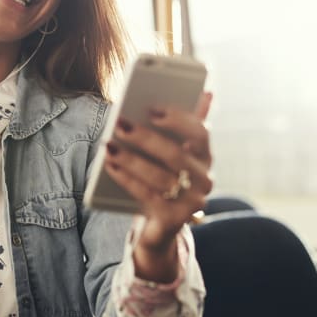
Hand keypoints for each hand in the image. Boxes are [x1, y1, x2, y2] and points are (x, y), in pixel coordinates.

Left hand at [103, 92, 212, 277]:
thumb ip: (182, 124)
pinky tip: (110, 165)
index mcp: (205, 156)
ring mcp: (192, 201)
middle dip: (146, 138)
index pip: (200, 133)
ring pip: (161, 178)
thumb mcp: (173, 150)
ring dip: (132, 160)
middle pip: (176, 155)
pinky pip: (148, 196)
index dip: (178, 120)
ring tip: (110, 145)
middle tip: (120, 124)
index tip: (152, 109)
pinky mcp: (174, 219)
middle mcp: (204, 179)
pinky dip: (127, 179)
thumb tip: (206, 92)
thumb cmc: (164, 177)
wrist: (160, 224)